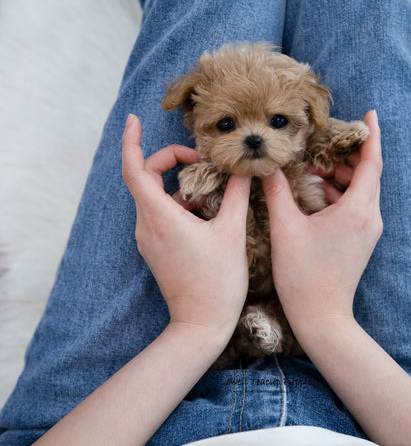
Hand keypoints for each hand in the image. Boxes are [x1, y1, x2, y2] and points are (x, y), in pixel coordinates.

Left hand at [122, 114, 250, 338]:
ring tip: (213, 191)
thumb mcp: (232, 232)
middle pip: (146, 178)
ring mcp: (148, 238)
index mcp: (160, 216)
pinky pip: (161, 214)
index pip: (135, 169)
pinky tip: (207, 213)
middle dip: (170, 161)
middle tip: (201, 160)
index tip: (134, 120)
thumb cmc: (217, 282)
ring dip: (181, 186)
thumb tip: (245, 169)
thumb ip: (236, 194)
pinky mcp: (155, 248)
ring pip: (156, 197)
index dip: (131, 141)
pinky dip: (180, 204)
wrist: (200, 325)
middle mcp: (146, 225)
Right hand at [261, 110, 382, 343]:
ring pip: (359, 190)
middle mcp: (369, 218)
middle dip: (344, 155)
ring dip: (338, 175)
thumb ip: (276, 191)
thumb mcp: (285, 228)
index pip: (371, 163)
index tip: (368, 114)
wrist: (321, 317)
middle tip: (320, 143)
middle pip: (366, 174)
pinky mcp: (360, 240)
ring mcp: (366, 230)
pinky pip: (354, 206)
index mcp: (357, 210)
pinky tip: (313, 192)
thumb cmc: (303, 276)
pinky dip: (337, 193)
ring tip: (310, 167)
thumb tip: (266, 165)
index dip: (370, 136)